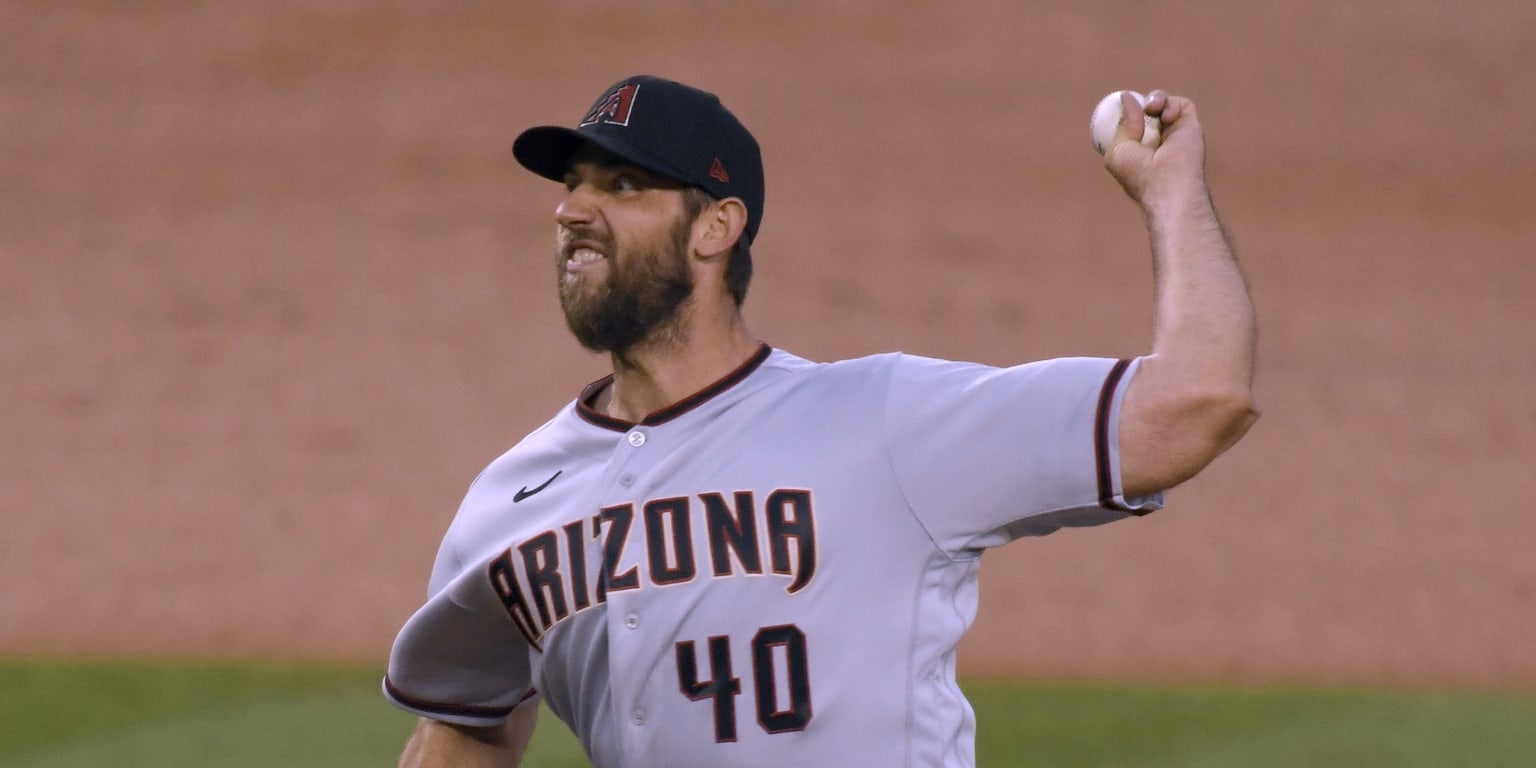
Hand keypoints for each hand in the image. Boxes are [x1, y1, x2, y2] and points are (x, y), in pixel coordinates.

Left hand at [1102, 90, 1208, 211]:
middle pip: (1149, 108)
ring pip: (1165, 102)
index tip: (1122, 107)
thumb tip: (1127, 96)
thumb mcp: (1118, 149)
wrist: (1168, 183)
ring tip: (1152, 109)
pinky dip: (1171, 105)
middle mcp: (1159, 138)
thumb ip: (1123, 124)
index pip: (1133, 122)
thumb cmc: (1139, 174)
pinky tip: (1167, 118)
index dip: (1127, 112)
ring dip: (1155, 99)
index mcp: (1140, 147)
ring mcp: (1175, 131)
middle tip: (1141, 109)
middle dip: (1143, 103)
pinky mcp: (1191, 125)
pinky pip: (1181, 103)